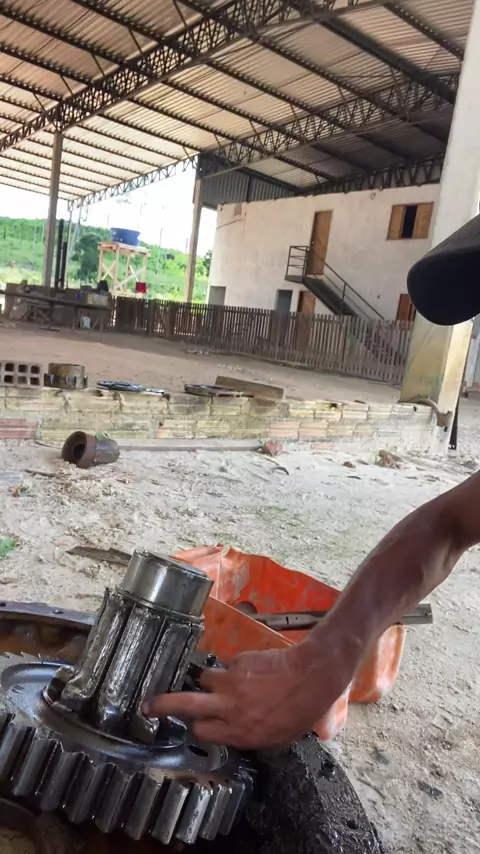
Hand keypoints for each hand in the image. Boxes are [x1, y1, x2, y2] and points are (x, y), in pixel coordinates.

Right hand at [142, 642, 346, 749]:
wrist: (314, 675)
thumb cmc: (302, 710)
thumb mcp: (277, 736)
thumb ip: (250, 733)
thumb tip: (236, 729)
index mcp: (240, 731)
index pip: (202, 732)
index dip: (198, 728)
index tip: (196, 725)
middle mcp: (230, 707)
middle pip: (185, 704)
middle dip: (162, 705)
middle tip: (147, 705)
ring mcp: (232, 681)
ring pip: (205, 678)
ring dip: (210, 682)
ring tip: (226, 682)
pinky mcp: (239, 661)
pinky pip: (228, 666)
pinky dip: (235, 669)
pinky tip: (253, 671)